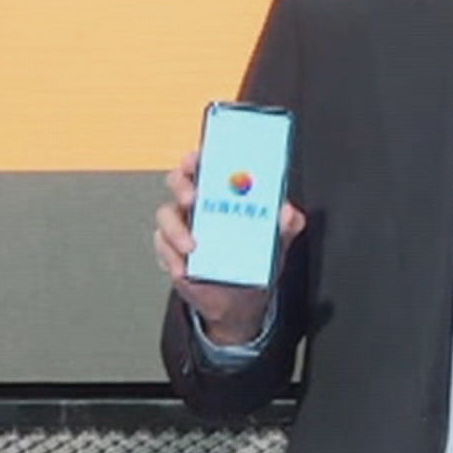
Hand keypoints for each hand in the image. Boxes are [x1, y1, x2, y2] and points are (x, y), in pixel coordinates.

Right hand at [153, 147, 305, 346]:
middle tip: (193, 198)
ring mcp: (183, 227)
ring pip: (167, 216)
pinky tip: (185, 268)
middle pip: (179, 182)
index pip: (207, 163)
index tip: (199, 156)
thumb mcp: (277, 237)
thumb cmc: (256, 256)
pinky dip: (172, 258)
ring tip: (192, 245)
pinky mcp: (173, 252)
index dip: (199, 155)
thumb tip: (288, 212)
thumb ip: (287, 223)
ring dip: (176, 229)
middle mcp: (200, 204)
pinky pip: (164, 249)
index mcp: (223, 192)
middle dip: (183, 185)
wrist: (242, 296)